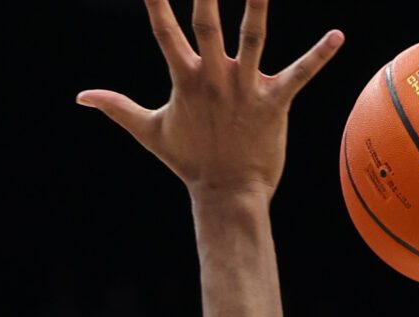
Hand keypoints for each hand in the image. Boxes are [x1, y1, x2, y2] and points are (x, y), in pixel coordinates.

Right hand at [76, 0, 342, 198]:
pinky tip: (338, 36)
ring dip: (257, 7)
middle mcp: (214, 78)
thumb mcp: (149, 132)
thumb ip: (117, 106)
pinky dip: (320, 56)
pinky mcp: (274, 103)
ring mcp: (245, 89)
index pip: (164, 30)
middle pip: (206, 24)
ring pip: (252, 38)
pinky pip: (300, 74)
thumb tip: (80, 97)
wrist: (227, 195)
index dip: (155, 0)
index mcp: (185, 79)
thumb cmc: (190, 162)